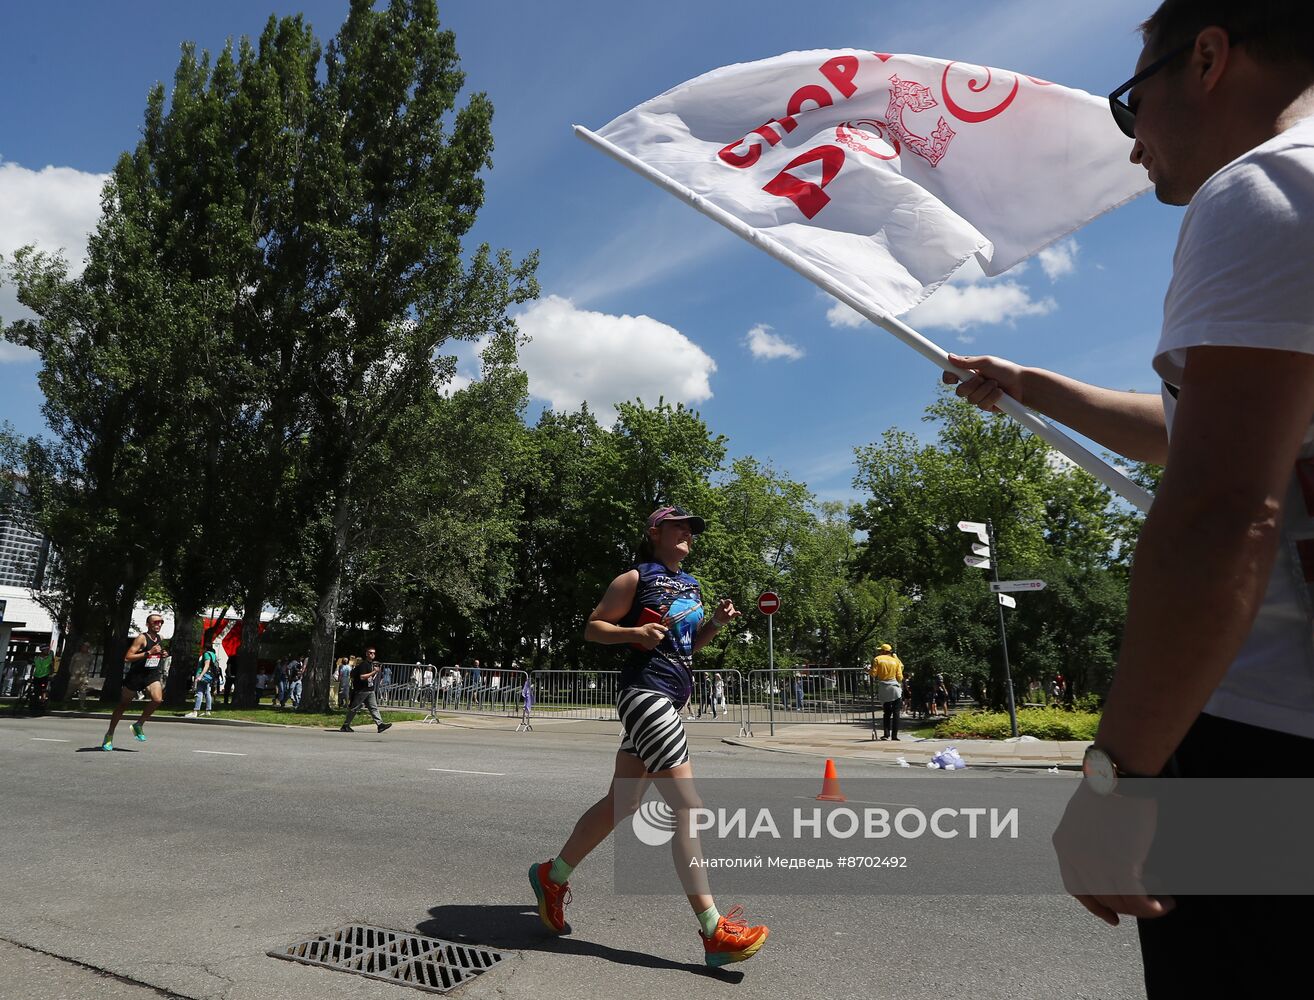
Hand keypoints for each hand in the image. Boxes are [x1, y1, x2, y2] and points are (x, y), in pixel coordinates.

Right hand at [632, 622, 668, 649]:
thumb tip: (667, 629)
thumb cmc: (646, 629)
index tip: (655, 631)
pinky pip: (652, 645)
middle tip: (651, 633)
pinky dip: (650, 643)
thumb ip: (661, 627)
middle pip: (659, 639)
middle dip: (656, 636)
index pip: (662, 635)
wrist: (638, 635)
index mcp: (659, 637)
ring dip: (653, 640)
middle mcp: (657, 643)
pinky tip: (647, 640)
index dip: (659, 633)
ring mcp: (653, 646)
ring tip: (648, 636)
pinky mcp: (649, 648)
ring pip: (655, 642)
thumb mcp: (654, 625)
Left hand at [713, 599, 740, 625]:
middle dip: (728, 608)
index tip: (730, 601)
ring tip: (728, 615)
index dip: (729, 601)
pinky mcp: (733, 615)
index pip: (728, 601)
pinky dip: (738, 613)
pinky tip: (739, 613)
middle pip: (730, 605)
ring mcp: (731, 610)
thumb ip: (720, 605)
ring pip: (732, 610)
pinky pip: (736, 613)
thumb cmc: (718, 614)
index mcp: (725, 603)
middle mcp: (729, 606)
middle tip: (724, 611)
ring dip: (731, 612)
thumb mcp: (719, 609)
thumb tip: (722, 600)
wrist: (718, 620)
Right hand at [941, 353, 1025, 412]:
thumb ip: (968, 362)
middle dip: (971, 385)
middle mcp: (971, 385)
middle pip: (958, 391)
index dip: (949, 377)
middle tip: (981, 378)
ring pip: (971, 399)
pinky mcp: (986, 406)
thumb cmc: (1005, 369)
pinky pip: (982, 405)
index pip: (950, 377)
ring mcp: (978, 397)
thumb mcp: (986, 362)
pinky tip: (1000, 392)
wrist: (1022, 384)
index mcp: (968, 373)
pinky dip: (992, 397)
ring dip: (985, 390)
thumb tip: (950, 357)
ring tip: (996, 383)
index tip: (953, 377)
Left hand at [1051, 782, 1171, 926]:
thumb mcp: (1083, 815)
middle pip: (1101, 897)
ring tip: (1164, 902)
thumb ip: (1087, 840)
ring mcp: (1096, 862)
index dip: (1095, 905)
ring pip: (1121, 901)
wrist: (1117, 774)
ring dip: (1145, 909)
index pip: (1076, 887)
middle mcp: (1074, 857)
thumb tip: (1108, 861)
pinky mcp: (1121, 863)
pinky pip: (1137, 898)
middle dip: (1126, 907)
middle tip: (1148, 905)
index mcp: (1062, 844)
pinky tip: (1165, 902)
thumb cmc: (1106, 788)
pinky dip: (1152, 907)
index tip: (1112, 916)